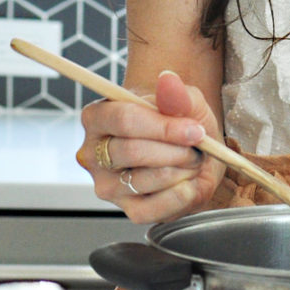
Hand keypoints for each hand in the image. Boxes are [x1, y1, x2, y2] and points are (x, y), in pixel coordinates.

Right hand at [77, 70, 225, 221]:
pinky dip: (179, 197)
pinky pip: (152, 209)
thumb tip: (168, 79)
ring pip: (144, 180)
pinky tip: (188, 184)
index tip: (194, 129)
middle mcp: (93, 153)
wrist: (194, 150)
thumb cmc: (181, 122)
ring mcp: (108, 185)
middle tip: (196, 148)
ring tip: (191, 161)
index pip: (123, 120)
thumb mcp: (186, 102)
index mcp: (98, 117)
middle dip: (174, 150)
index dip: (163, 127)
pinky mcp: (128, 210)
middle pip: (131, 151)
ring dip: (180, 171)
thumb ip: (177, 93)